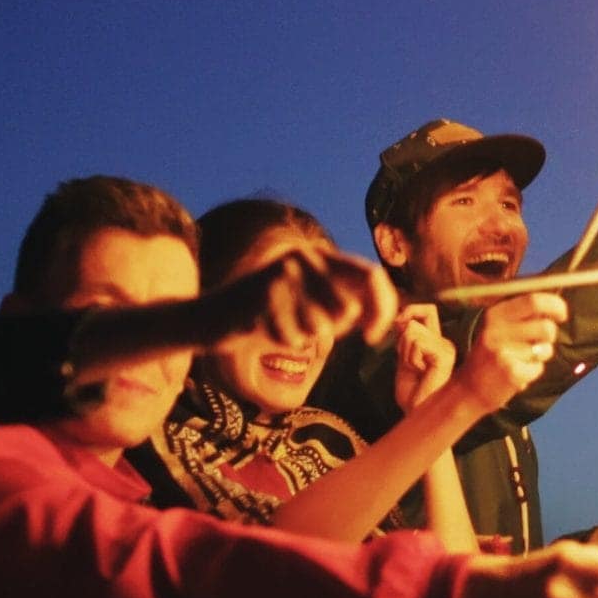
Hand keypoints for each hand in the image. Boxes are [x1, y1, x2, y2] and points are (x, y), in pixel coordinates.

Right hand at [203, 247, 400, 355]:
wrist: (210, 316)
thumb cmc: (269, 314)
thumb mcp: (312, 300)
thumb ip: (347, 300)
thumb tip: (387, 312)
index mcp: (320, 255)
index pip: (371, 275)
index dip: (382, 308)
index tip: (374, 337)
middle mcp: (304, 257)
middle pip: (348, 308)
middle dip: (335, 331)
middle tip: (305, 327)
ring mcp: (282, 274)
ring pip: (321, 327)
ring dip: (305, 337)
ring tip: (281, 325)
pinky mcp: (263, 296)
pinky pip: (294, 337)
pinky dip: (284, 342)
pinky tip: (265, 330)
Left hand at [389, 305, 455, 413]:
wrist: (418, 414)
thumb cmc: (412, 393)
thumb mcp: (404, 359)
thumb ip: (405, 339)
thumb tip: (401, 318)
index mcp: (437, 342)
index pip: (427, 310)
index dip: (409, 312)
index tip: (398, 326)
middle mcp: (445, 343)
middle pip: (415, 321)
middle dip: (402, 343)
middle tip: (410, 365)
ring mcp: (447, 348)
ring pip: (412, 332)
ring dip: (406, 354)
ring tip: (416, 371)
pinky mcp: (445, 355)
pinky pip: (417, 344)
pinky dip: (411, 359)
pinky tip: (421, 372)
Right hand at [451, 293, 567, 413]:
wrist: (468, 390)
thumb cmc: (491, 356)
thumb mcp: (498, 329)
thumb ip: (523, 316)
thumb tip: (555, 304)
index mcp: (495, 315)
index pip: (533, 300)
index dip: (555, 305)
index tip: (562, 313)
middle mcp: (497, 330)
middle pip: (545, 326)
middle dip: (552, 333)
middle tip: (545, 340)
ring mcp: (503, 352)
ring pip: (545, 349)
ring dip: (541, 355)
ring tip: (523, 360)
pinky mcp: (510, 372)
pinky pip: (539, 368)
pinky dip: (533, 372)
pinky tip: (517, 374)